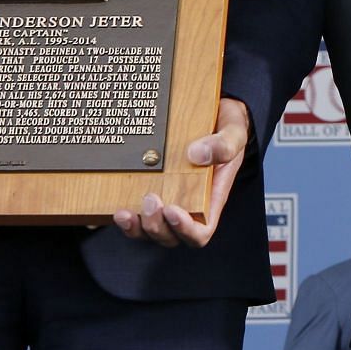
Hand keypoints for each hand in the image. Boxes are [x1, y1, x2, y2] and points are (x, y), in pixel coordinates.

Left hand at [113, 97, 249, 247]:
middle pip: (170, 236)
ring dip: (136, 228)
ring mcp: (167, 198)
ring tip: (126, 212)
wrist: (216, 114)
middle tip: (150, 198)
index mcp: (211, 198)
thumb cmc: (228, 129)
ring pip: (149, 231)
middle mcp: (188, 204)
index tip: (172, 210)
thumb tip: (195, 154)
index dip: (185, 230)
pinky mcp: (149, 187)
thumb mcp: (234, 134)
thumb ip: (223, 146)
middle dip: (156, 226)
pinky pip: (136, 214)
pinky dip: (124, 218)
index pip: (201, 231)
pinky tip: (116, 207)